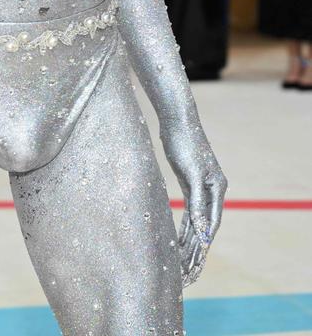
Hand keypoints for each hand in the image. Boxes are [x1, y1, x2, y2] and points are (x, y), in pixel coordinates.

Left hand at [160, 122, 226, 285]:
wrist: (176, 120)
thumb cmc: (184, 143)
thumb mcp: (190, 173)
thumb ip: (197, 201)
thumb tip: (203, 230)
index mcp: (216, 188)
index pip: (211, 223)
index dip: (204, 244)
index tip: (197, 264)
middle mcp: (211, 190)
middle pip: (205, 225)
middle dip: (197, 249)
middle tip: (189, 271)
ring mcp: (201, 187)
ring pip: (196, 220)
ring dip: (190, 240)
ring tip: (184, 262)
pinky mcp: (189, 184)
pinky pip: (188, 211)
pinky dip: (184, 226)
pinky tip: (179, 239)